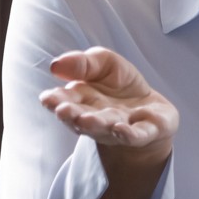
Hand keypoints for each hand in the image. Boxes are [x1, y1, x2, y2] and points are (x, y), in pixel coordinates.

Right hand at [38, 47, 178, 166]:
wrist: (151, 109)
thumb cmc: (120, 84)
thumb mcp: (104, 63)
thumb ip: (83, 63)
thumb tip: (55, 65)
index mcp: (83, 100)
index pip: (66, 100)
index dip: (56, 100)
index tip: (47, 99)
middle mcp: (98, 118)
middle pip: (83, 118)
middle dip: (72, 115)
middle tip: (62, 111)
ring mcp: (122, 126)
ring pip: (107, 127)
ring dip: (96, 125)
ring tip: (86, 120)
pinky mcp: (148, 131)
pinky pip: (138, 134)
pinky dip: (129, 134)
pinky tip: (121, 129)